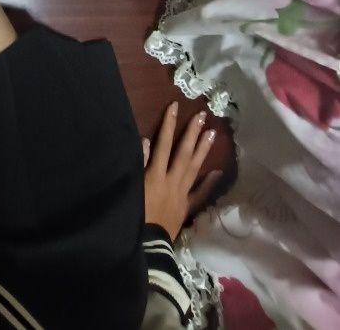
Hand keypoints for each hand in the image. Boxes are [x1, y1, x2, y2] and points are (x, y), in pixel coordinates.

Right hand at [142, 101, 222, 241]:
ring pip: (194, 168)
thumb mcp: (132, 187)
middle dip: (192, 133)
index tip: (175, 107)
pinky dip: (209, 182)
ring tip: (212, 133)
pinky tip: (219, 171)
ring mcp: (182, 194)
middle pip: (183, 153)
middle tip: (203, 116)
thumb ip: (139, 163)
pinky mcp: (186, 207)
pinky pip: (200, 194)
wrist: (147, 244)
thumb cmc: (134, 213)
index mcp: (156, 174)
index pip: (163, 144)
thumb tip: (146, 140)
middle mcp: (172, 181)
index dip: (169, 125)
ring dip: (202, 150)